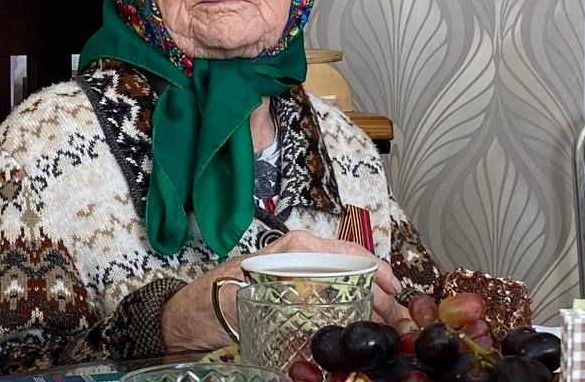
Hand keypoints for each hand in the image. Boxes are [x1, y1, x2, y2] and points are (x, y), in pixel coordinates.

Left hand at [162, 231, 407, 351]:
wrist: (185, 321)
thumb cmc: (209, 300)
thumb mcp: (249, 292)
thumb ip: (285, 292)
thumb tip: (318, 302)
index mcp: (294, 249)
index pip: (348, 252)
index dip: (376, 269)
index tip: (394, 288)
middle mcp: (300, 261)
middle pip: (353, 273)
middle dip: (380, 296)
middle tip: (400, 321)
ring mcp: (298, 282)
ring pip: (345, 291)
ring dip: (368, 310)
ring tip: (387, 330)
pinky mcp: (293, 303)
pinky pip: (328, 307)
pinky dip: (347, 319)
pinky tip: (357, 335)